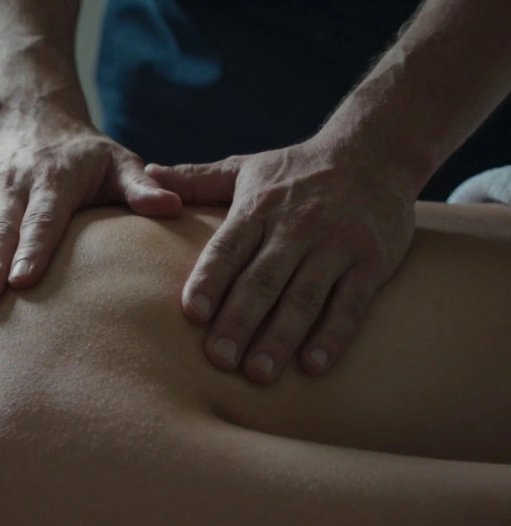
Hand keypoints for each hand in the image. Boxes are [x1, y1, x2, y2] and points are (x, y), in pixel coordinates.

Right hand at [0, 109, 181, 305]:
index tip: (22, 279)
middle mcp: (13, 185)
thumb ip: (140, 188)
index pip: (42, 220)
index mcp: (54, 179)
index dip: (32, 249)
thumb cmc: (83, 155)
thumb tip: (172, 206)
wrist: (30, 118)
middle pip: (1, 230)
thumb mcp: (117, 161)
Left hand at [147, 137, 416, 382]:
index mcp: (260, 207)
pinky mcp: (372, 262)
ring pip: (304, 297)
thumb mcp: (246, 168)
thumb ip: (196, 179)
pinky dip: (332, 336)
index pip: (229, 247)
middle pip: (262, 280)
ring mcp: (337, 245)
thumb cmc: (298, 170)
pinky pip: (351, 304)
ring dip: (280, 338)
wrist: (377, 151)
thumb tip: (147, 174)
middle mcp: (297, 226)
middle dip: (239, 321)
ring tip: (257, 374)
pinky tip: (312, 366)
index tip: (192, 314)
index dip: (210, 280)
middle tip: (218, 360)